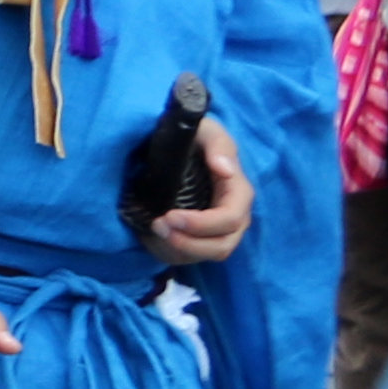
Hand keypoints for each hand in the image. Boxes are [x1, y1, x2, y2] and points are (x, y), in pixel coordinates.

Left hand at [143, 123, 256, 265]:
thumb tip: (224, 169)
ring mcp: (215, 232)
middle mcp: (232, 219)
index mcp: (238, 194)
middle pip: (221, 247)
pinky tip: (149, 235)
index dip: (202, 225)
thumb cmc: (195, 138)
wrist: (177, 147)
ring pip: (202, 256)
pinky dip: (166, 251)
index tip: (170, 217)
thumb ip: (217, 144)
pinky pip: (185, 257)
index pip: (230, 220)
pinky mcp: (196, 239)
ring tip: (151, 229)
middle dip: (187, 243)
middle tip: (157, 225)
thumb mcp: (206, 131)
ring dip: (174, 249)